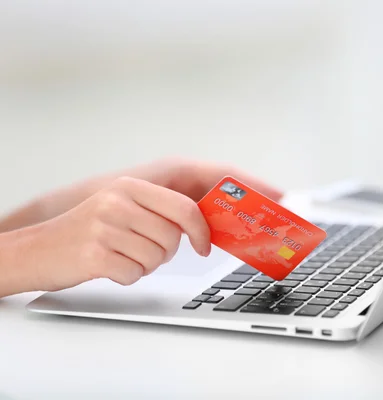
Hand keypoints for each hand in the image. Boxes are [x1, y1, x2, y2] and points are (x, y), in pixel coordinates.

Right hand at [18, 177, 211, 292]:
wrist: (37, 250)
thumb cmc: (86, 230)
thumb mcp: (120, 205)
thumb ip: (157, 209)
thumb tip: (198, 224)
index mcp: (129, 187)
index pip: (183, 207)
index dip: (200, 231)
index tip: (203, 246)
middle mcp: (117, 203)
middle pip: (172, 237)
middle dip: (164, 252)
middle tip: (142, 250)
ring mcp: (104, 229)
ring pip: (156, 258)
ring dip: (145, 265)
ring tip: (121, 256)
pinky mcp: (95, 256)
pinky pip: (135, 274)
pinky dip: (128, 276)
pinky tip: (110, 266)